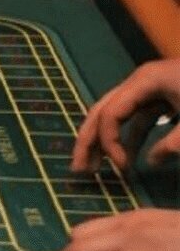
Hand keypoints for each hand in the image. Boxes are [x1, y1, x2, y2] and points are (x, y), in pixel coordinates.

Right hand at [71, 58, 179, 172]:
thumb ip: (172, 144)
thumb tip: (150, 162)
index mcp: (146, 81)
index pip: (111, 114)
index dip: (110, 144)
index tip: (123, 169)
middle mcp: (142, 81)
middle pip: (102, 111)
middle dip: (89, 141)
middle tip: (79, 170)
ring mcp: (151, 88)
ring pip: (116, 115)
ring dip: (105, 141)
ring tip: (94, 168)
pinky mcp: (163, 96)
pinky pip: (137, 118)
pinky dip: (129, 137)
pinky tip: (127, 159)